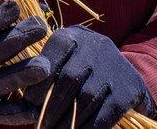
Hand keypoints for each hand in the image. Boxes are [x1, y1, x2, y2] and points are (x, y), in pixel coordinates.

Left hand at [23, 25, 156, 128]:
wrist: (126, 77)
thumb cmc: (83, 70)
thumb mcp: (66, 61)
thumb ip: (47, 74)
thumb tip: (27, 104)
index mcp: (73, 35)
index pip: (52, 59)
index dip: (39, 86)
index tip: (30, 106)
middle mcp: (95, 46)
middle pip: (68, 79)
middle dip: (52, 108)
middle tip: (41, 126)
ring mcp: (114, 67)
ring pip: (86, 98)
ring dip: (68, 122)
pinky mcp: (128, 89)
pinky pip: (105, 113)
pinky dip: (89, 128)